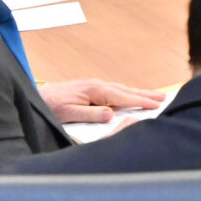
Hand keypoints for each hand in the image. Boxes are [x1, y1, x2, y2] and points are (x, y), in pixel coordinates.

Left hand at [39, 77, 168, 125]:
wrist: (37, 98)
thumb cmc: (51, 106)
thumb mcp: (70, 114)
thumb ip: (91, 115)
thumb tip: (111, 114)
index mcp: (95, 90)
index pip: (123, 96)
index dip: (141, 101)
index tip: (157, 104)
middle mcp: (97, 85)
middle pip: (126, 90)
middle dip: (145, 94)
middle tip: (164, 97)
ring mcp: (94, 86)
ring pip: (121, 89)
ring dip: (138, 93)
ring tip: (153, 96)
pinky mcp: (90, 89)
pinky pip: (114, 91)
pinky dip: (127, 93)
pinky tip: (129, 96)